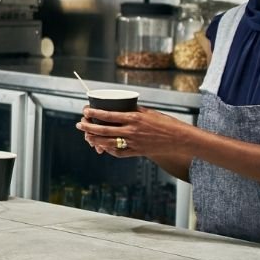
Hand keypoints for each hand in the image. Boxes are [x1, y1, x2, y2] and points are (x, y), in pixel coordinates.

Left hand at [75, 106, 191, 159]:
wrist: (179, 138)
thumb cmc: (165, 122)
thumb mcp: (148, 112)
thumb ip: (133, 111)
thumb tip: (119, 107)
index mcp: (134, 118)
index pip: (108, 115)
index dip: (94, 114)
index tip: (85, 111)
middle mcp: (132, 131)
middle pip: (104, 130)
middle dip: (88, 127)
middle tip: (80, 124)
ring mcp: (133, 143)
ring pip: (108, 143)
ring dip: (95, 140)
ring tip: (87, 137)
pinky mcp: (137, 152)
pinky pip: (118, 152)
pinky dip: (108, 150)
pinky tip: (102, 147)